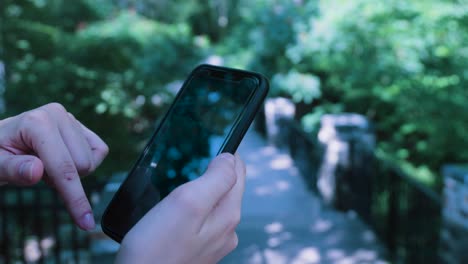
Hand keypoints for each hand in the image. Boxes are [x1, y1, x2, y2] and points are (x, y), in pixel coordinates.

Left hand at [0, 103, 108, 229]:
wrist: (2, 141)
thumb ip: (13, 170)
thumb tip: (37, 171)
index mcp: (37, 123)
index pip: (64, 167)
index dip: (74, 198)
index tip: (85, 222)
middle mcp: (58, 115)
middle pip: (82, 165)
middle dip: (64, 180)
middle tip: (39, 172)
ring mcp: (71, 118)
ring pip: (92, 161)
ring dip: (72, 172)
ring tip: (47, 164)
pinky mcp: (81, 125)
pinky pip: (99, 151)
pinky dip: (87, 163)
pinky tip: (65, 159)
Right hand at [115, 153, 245, 263]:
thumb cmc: (156, 247)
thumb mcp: (188, 202)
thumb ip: (216, 179)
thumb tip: (230, 160)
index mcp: (228, 213)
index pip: (238, 171)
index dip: (225, 155)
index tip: (209, 147)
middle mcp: (226, 230)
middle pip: (228, 188)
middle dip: (214, 173)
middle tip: (194, 164)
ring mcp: (213, 243)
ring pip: (214, 205)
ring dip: (202, 191)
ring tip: (184, 185)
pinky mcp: (198, 251)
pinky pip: (202, 221)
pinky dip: (193, 210)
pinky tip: (177, 212)